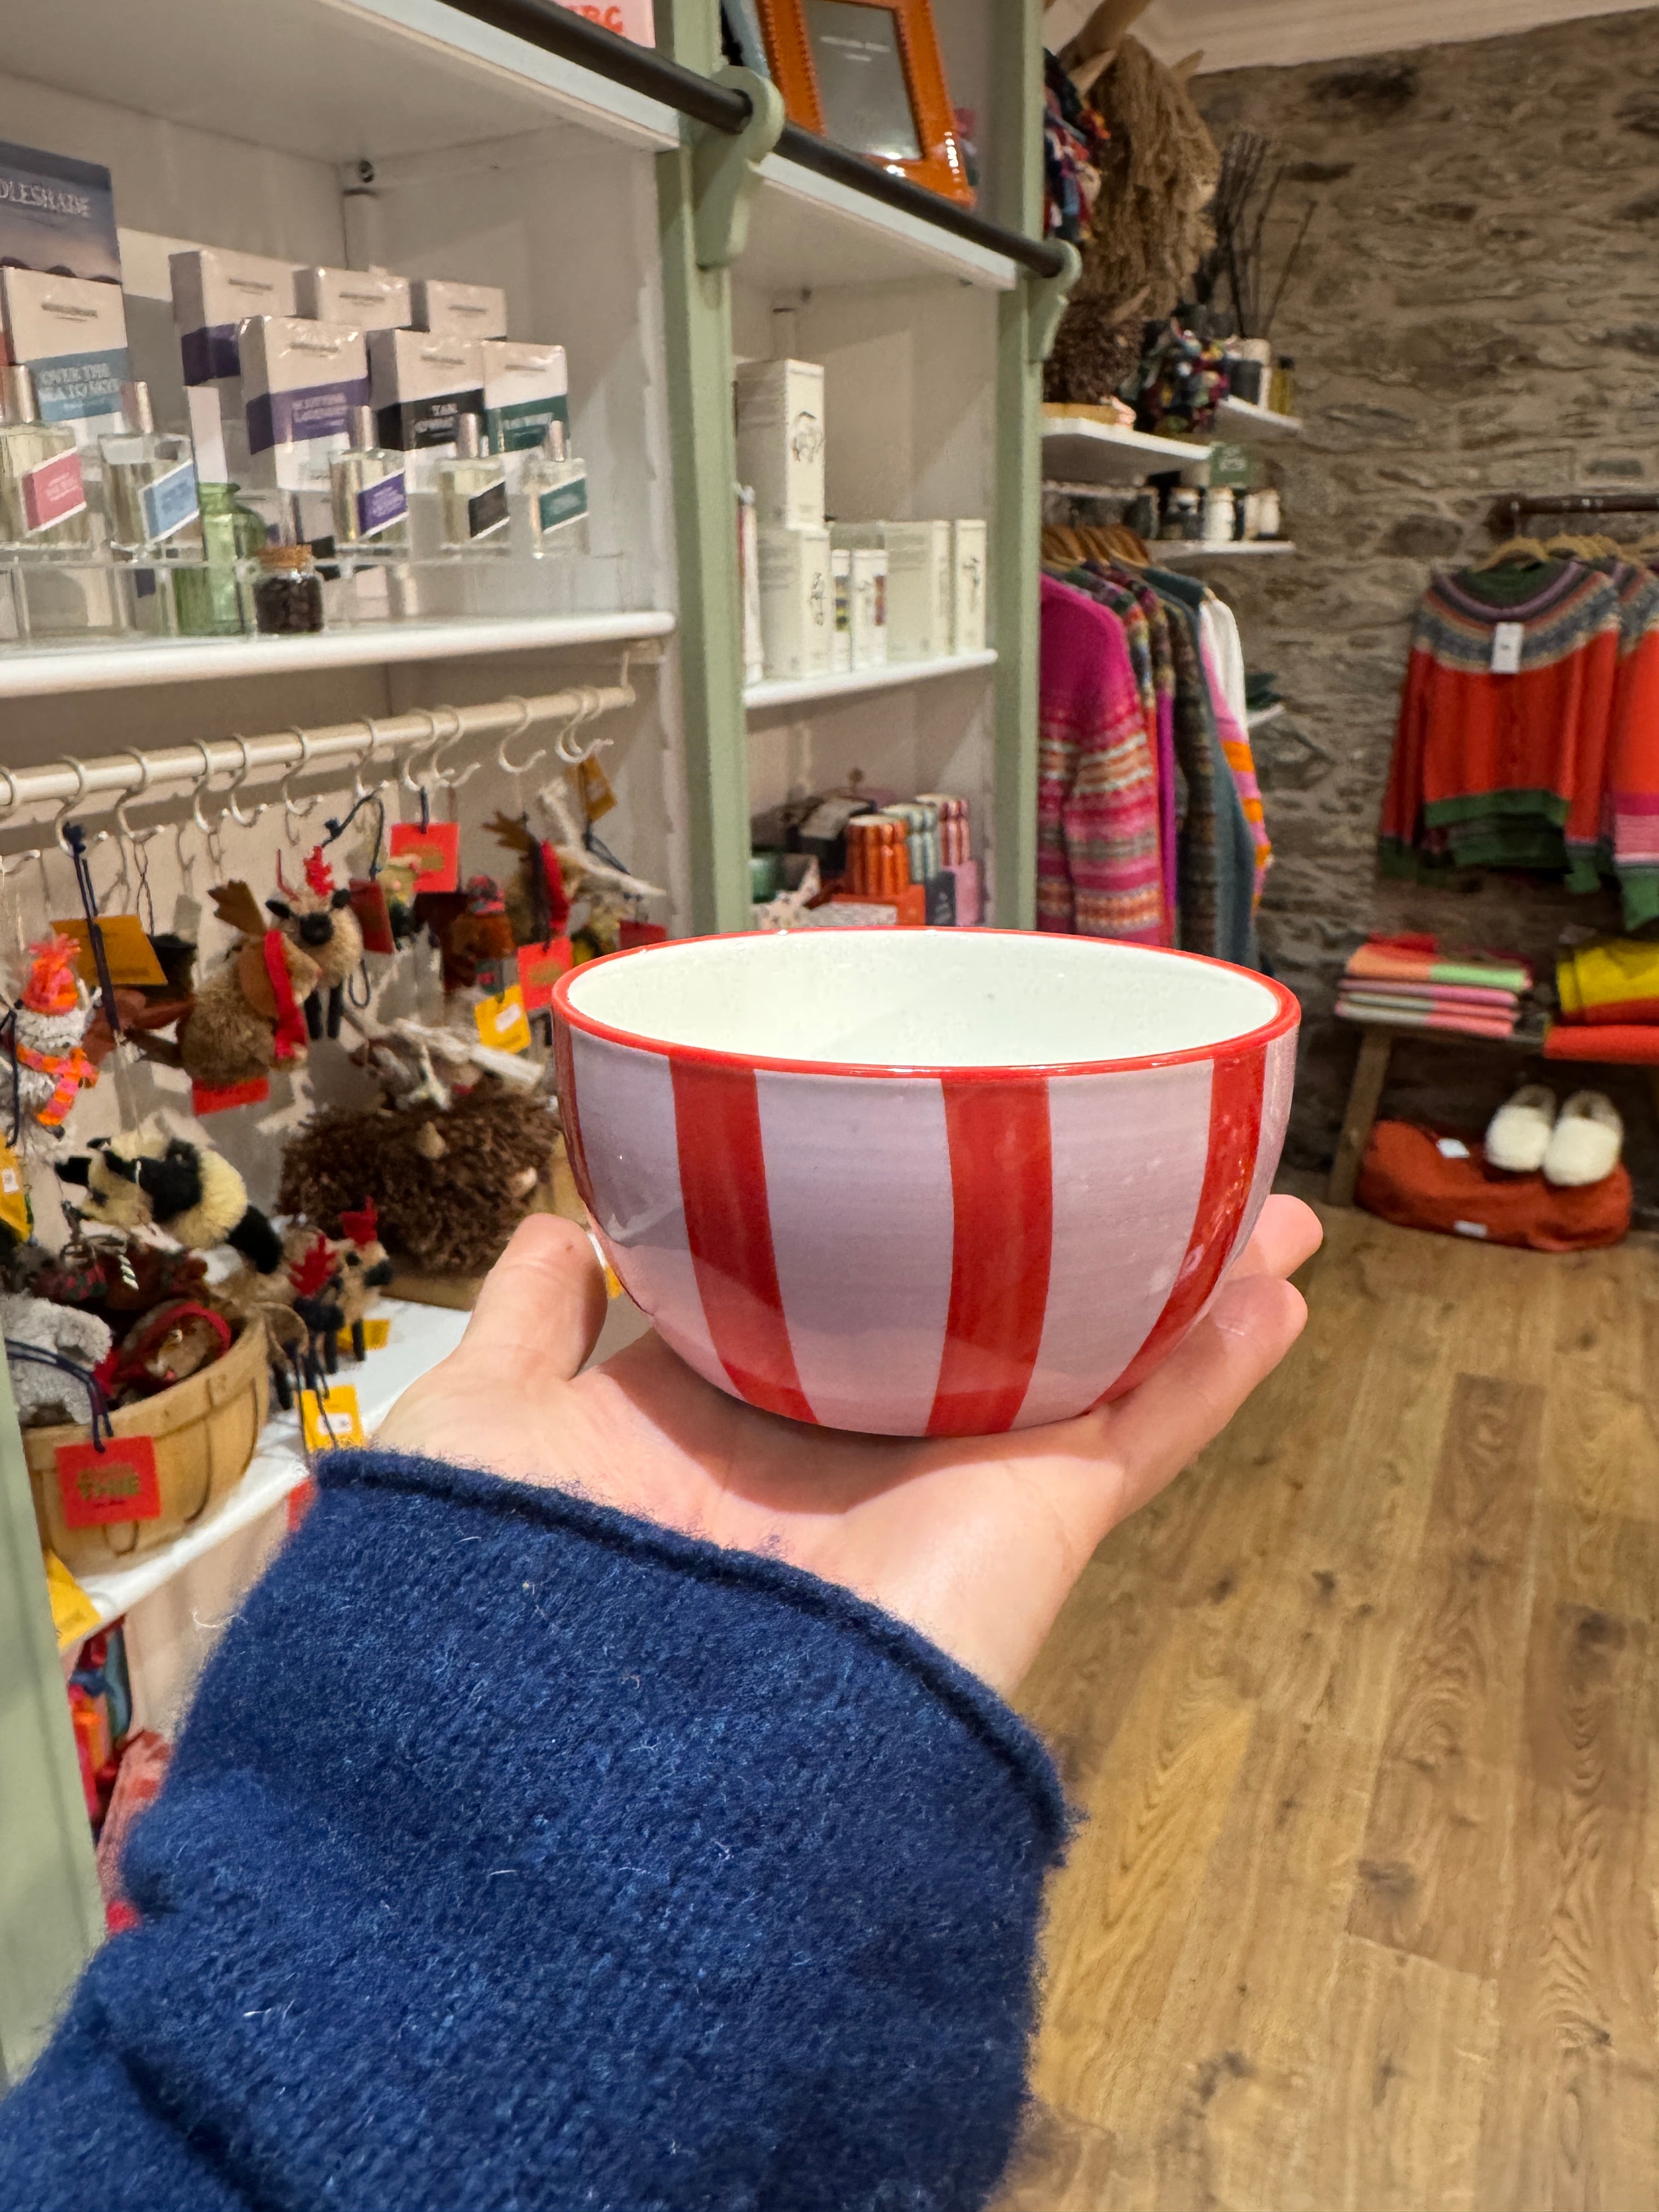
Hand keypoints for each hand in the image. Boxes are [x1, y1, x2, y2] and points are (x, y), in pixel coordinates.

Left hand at [376, 1196, 1321, 1696]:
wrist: (585, 1798)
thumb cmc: (498, 1605)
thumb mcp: (479, 1434)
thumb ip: (524, 1335)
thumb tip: (558, 1229)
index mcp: (714, 1430)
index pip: (815, 1298)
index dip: (868, 1224)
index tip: (915, 1149)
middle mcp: (839, 1460)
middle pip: (970, 1325)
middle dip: (1037, 1247)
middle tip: (1106, 1151)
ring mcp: (936, 1494)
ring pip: (1079, 1364)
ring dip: (1163, 1278)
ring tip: (1237, 1194)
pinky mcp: (1019, 1532)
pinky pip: (1135, 1434)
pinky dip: (1211, 1362)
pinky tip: (1270, 1284)